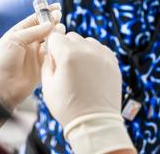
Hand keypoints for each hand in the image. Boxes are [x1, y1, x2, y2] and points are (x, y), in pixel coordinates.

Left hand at [0, 4, 60, 111]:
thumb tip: (49, 24)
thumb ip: (33, 32)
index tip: (57, 8)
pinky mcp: (41, 70)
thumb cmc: (0, 64)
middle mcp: (26, 45)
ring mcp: (34, 57)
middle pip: (43, 31)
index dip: (45, 14)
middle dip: (53, 25)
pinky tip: (60, 48)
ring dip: (56, 38)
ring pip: (50, 43)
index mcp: (17, 35)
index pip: (33, 21)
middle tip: (60, 20)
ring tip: (60, 33)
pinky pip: (52, 58)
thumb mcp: (14, 41)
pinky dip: (57, 52)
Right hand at [42, 32, 134, 152]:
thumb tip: (50, 53)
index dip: (52, 47)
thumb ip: (46, 63)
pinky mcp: (113, 62)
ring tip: (80, 70)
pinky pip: (100, 49)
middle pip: (71, 36)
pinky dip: (94, 55)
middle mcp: (86, 50)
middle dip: (66, 48)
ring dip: (81, 50)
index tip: (54, 58)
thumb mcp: (47, 86)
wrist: (95, 123)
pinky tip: (91, 70)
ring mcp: (102, 55)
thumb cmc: (68, 107)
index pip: (55, 36)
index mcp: (68, 54)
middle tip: (67, 67)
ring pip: (87, 41)